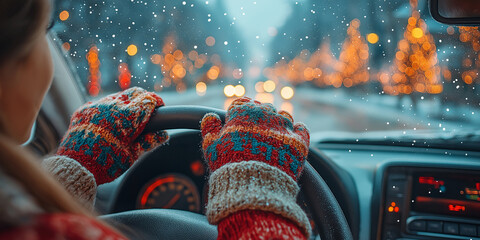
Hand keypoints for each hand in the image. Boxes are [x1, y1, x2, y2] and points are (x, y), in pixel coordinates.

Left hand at [56, 87, 167, 184]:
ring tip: (127, 120)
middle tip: (146, 113)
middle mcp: (113, 106)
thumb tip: (163, 135)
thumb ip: (149, 142)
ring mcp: (97, 105)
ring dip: (127, 103)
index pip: (149, 99)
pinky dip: (110, 110)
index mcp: (128, 117)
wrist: (75, 166)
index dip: (157, 102)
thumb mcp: (132, 155)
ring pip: (118, 96)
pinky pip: (102, 103)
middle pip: (135, 92)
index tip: (160, 108)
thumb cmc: (106, 163)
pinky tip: (110, 124)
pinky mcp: (85, 109)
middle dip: (144, 99)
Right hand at [200, 97, 310, 237]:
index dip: (239, 113)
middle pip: (263, 108)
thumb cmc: (229, 165)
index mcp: (243, 111)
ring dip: (278, 123)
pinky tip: (290, 138)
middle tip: (255, 134)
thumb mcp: (211, 147)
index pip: (242, 103)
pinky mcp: (298, 140)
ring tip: (272, 139)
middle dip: (259, 118)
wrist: (254, 185)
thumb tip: (210, 116)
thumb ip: (209, 128)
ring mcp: (284, 126)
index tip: (239, 122)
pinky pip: (301, 129)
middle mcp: (265, 113)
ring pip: (283, 116)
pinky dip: (297, 131)